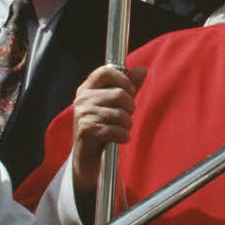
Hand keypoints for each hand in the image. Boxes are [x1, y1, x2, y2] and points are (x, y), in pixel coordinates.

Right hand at [70, 65, 146, 194]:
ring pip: (119, 114)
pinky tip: (119, 138)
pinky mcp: (86, 131)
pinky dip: (123, 136)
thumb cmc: (103, 125)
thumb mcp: (116, 104)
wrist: (86, 155)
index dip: (123, 80)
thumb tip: (142, 69)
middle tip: (126, 116)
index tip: (130, 91)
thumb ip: (129, 86)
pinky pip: (116, 130)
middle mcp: (82, 99)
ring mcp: (83, 114)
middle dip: (130, 108)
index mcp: (87, 88)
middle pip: (119, 94)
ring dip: (127, 124)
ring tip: (122, 129)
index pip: (106, 71)